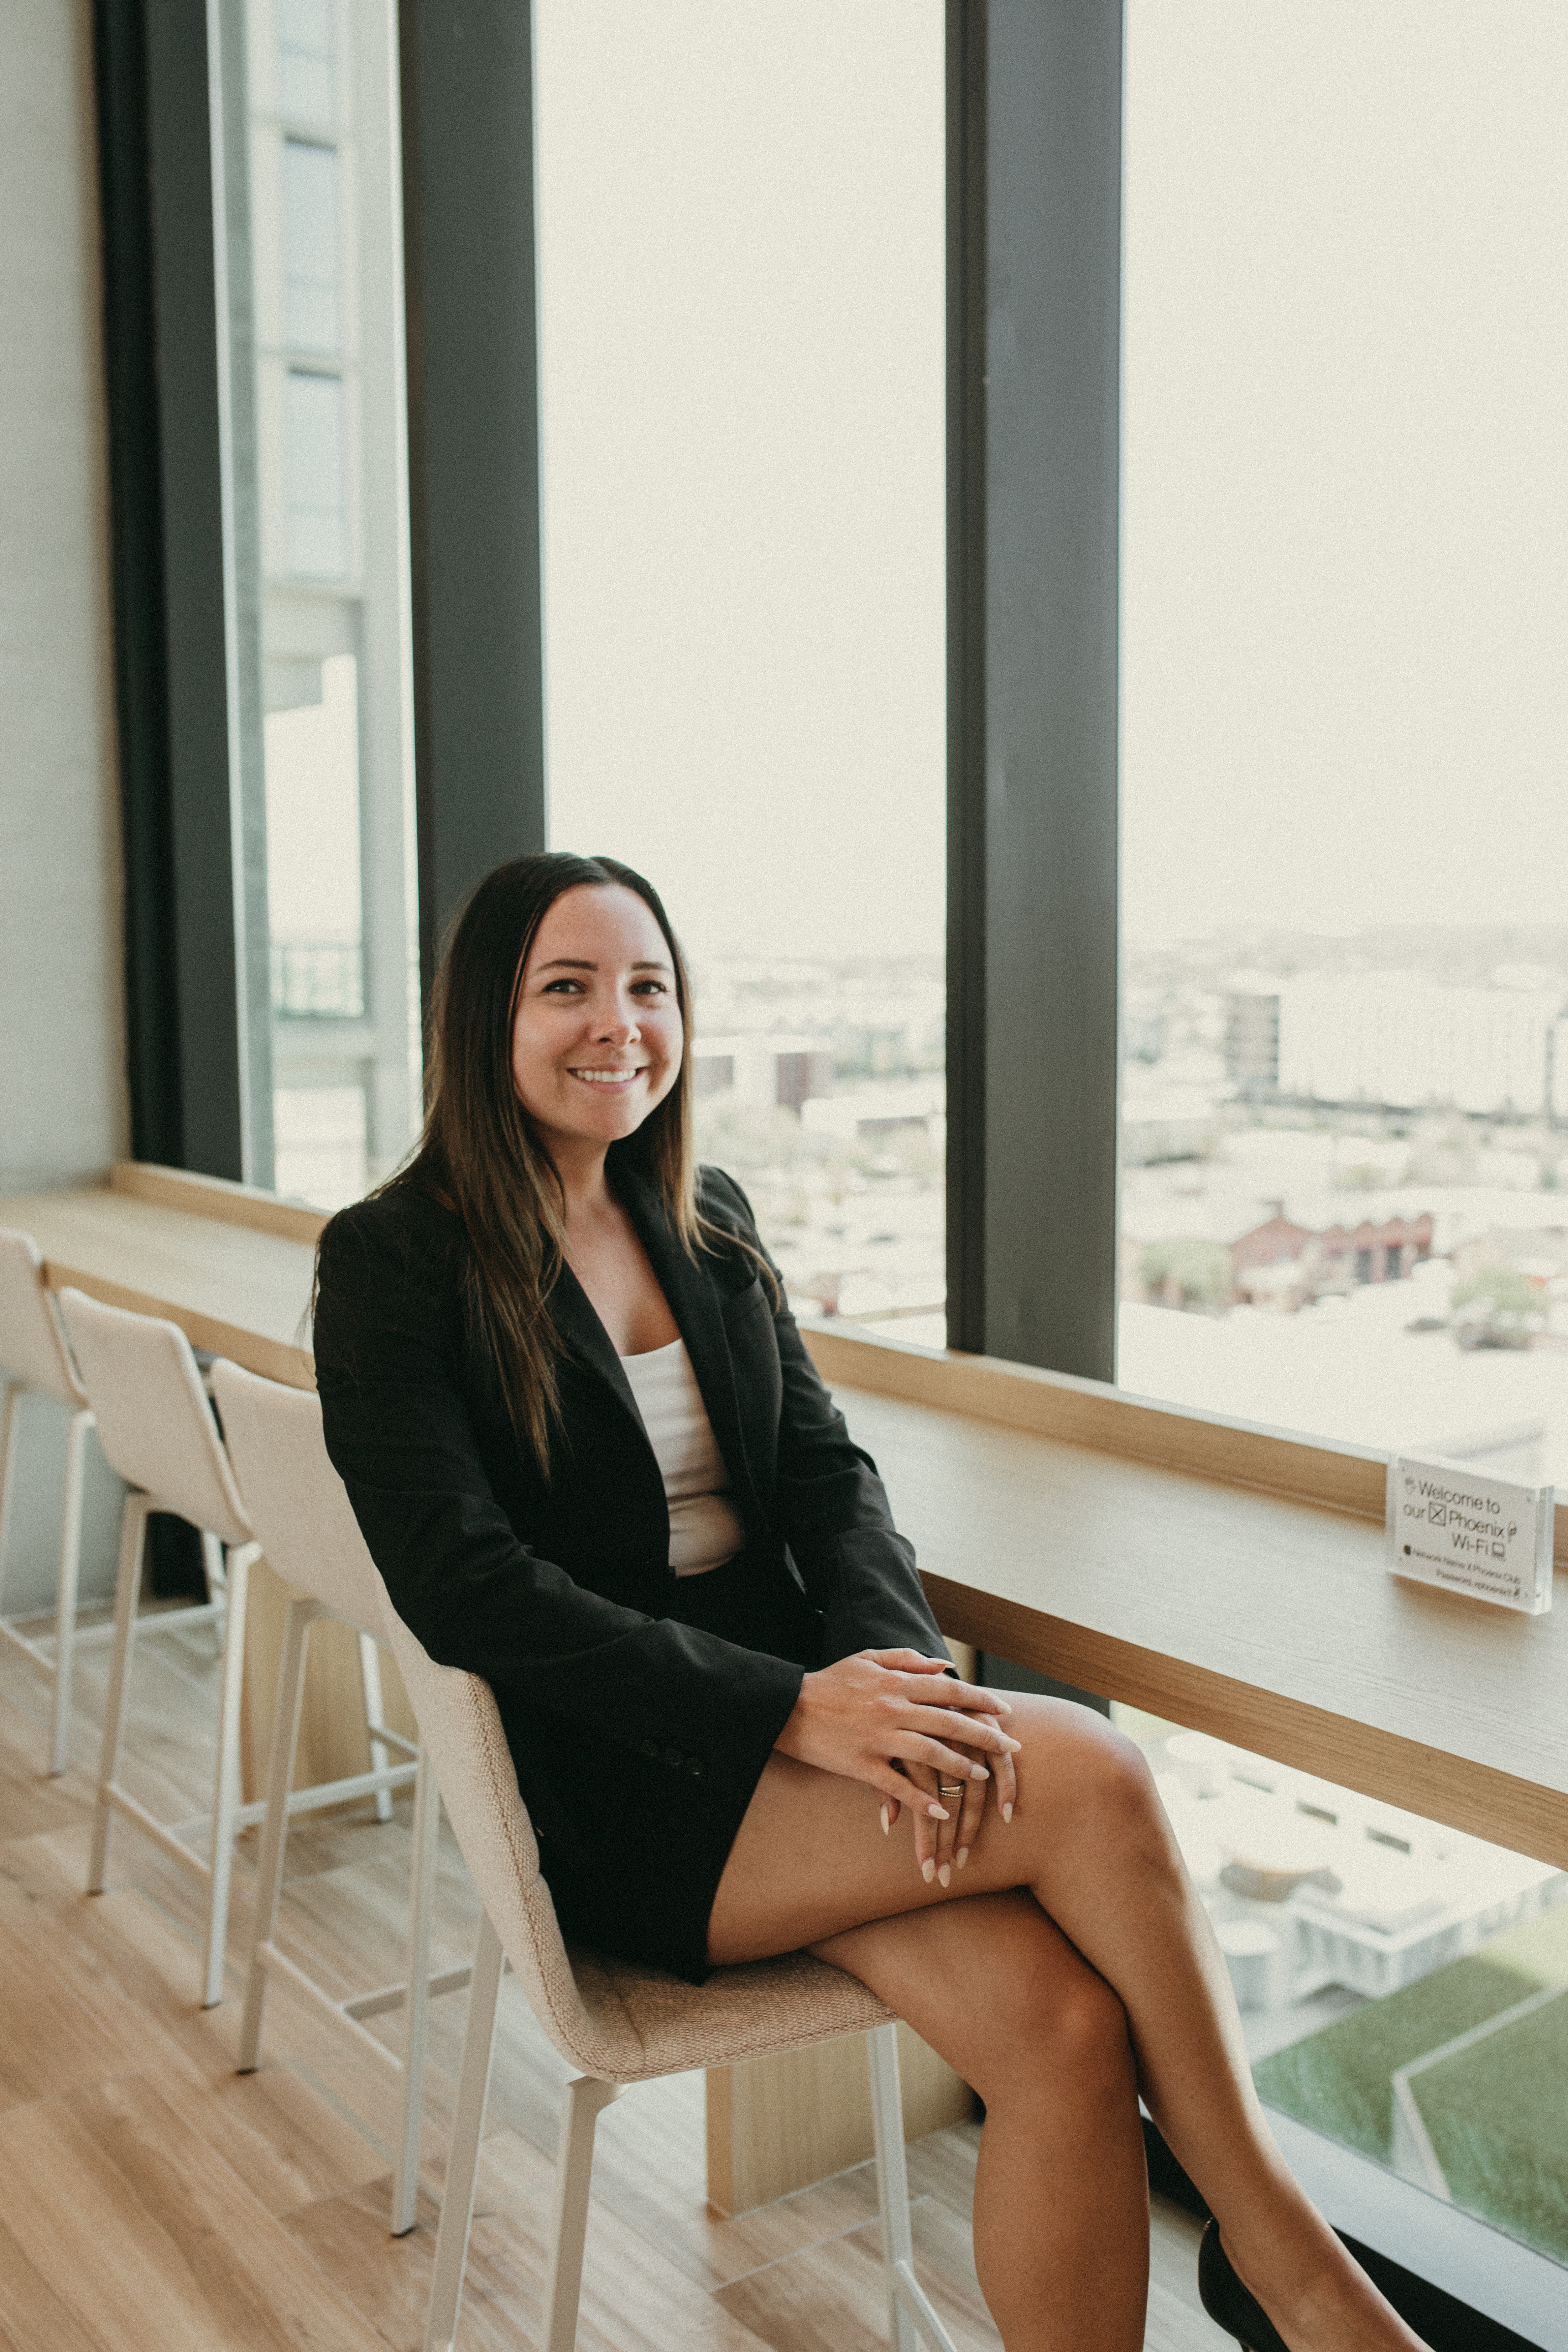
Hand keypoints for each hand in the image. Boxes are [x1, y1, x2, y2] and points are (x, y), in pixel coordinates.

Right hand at [773, 1649, 1019, 1820]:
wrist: (786, 1706)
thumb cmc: (829, 1682)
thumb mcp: (867, 1659)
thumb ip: (906, 1660)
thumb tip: (943, 1667)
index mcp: (895, 1682)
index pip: (949, 1690)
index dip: (981, 1700)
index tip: (1005, 1711)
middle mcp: (892, 1708)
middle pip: (949, 1722)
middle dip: (986, 1735)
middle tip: (1012, 1747)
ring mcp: (878, 1738)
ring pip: (931, 1754)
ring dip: (961, 1768)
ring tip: (983, 1778)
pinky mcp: (861, 1764)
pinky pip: (897, 1786)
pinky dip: (920, 1801)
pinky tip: (940, 1812)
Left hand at [898, 1715, 1017, 1884]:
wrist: (915, 1677)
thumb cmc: (889, 1717)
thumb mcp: (881, 1748)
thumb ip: (885, 1783)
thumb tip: (888, 1823)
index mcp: (909, 1749)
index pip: (922, 1804)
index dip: (926, 1839)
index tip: (927, 1871)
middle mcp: (937, 1744)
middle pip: (946, 1803)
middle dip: (944, 1843)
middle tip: (944, 1876)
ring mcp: (962, 1735)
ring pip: (972, 1790)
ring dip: (970, 1828)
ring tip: (963, 1860)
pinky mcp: (983, 1725)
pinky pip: (999, 1762)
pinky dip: (1004, 1788)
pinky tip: (1005, 1815)